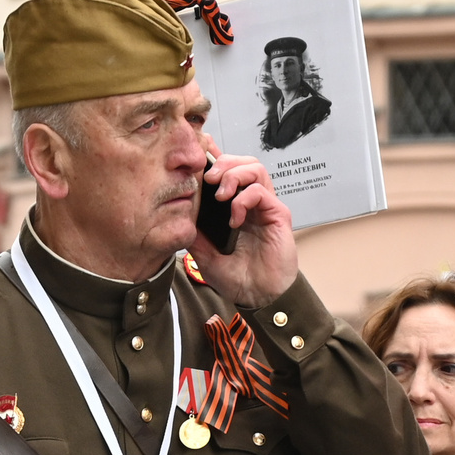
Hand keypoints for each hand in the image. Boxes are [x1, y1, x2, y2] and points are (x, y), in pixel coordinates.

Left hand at [188, 148, 297, 308]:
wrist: (258, 296)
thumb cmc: (238, 277)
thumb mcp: (204, 254)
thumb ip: (193, 232)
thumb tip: (177, 214)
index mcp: (234, 206)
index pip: (226, 170)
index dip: (214, 158)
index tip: (197, 158)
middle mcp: (250, 202)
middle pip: (241, 161)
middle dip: (222, 164)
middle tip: (207, 180)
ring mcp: (265, 206)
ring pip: (254, 168)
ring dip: (233, 175)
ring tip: (221, 196)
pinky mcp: (277, 214)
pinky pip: (261, 191)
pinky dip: (244, 199)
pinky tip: (235, 218)